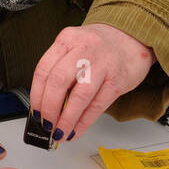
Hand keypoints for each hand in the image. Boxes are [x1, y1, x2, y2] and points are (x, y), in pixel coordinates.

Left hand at [28, 22, 154, 141]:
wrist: (133, 37)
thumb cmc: (100, 46)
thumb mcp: (75, 47)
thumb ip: (60, 69)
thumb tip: (45, 105)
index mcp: (68, 39)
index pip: (43, 70)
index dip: (36, 96)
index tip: (35, 113)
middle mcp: (84, 48)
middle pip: (58, 82)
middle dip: (49, 109)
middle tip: (46, 124)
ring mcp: (103, 63)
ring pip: (79, 96)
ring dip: (66, 119)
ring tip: (60, 132)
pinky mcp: (118, 80)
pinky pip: (97, 105)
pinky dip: (84, 122)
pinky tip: (76, 130)